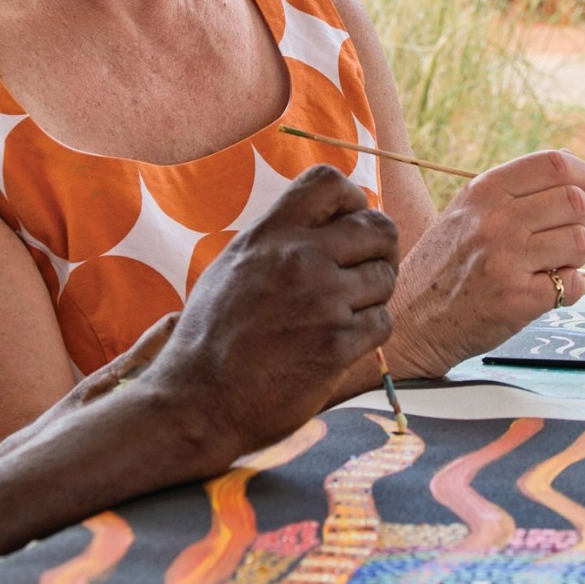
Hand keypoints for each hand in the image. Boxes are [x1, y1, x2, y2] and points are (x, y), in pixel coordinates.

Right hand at [126, 165, 401, 470]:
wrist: (199, 401)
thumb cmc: (212, 337)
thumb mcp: (233, 267)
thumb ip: (277, 240)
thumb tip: (325, 223)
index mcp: (270, 234)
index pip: (330, 182)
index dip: (354, 200)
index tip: (351, 223)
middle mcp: (299, 258)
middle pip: (378, 228)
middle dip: (380, 249)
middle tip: (367, 271)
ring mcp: (322, 301)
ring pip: (385, 277)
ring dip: (374, 295)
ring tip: (347, 312)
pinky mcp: (337, 344)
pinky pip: (383, 322)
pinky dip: (369, 332)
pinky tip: (342, 341)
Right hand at [387, 149, 584, 373]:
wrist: (409, 323)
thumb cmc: (444, 268)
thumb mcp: (464, 213)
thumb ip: (512, 190)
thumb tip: (570, 164)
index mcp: (483, 192)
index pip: (554, 164)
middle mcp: (494, 220)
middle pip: (576, 202)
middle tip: (576, 235)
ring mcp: (506, 260)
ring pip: (580, 242)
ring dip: (577, 257)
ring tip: (553, 266)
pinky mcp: (518, 299)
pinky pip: (575, 284)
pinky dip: (570, 290)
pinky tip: (544, 293)